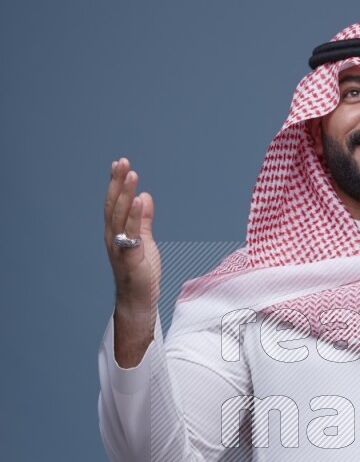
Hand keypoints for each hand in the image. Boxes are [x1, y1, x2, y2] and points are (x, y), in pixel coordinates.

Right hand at [103, 156, 160, 320]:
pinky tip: (140, 200)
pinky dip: (135, 216)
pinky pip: (131, 233)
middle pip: (114, 205)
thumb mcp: (144, 240)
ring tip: (131, 175)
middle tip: (123, 162)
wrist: (138, 300)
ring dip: (125, 194)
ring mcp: (119, 247)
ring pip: (120, 216)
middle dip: (117, 182)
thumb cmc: (140, 272)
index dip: (116, 183)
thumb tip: (145, 197)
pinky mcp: (129, 257)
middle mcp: (112, 236)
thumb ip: (144, 220)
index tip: (119, 163)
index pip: (114, 203)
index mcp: (115, 232)